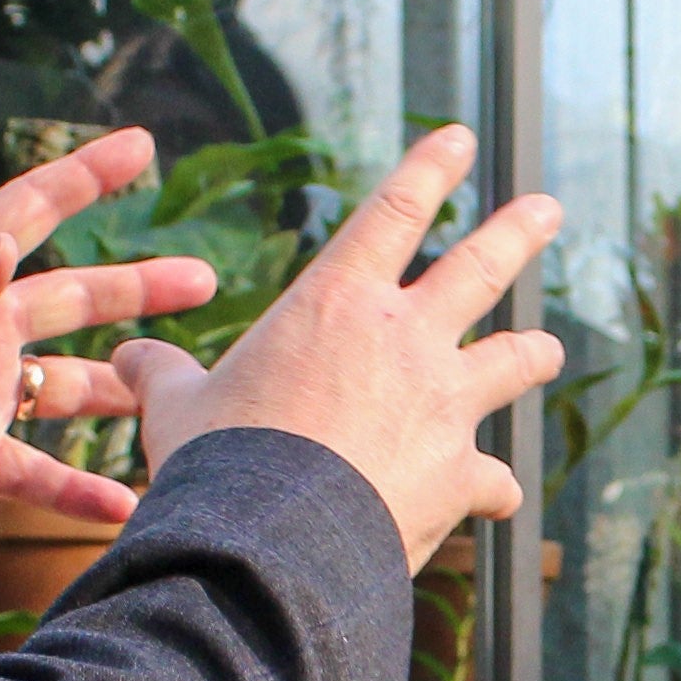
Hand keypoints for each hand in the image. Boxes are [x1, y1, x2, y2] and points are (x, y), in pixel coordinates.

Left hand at [0, 128, 217, 529]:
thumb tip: (8, 249)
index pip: (30, 212)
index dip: (85, 178)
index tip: (141, 146)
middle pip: (74, 300)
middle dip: (137, 289)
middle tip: (204, 280)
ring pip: (68, 386)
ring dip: (122, 390)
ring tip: (180, 395)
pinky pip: (34, 473)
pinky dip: (79, 492)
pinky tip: (127, 507)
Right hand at [118, 125, 563, 573]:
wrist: (269, 542)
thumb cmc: (218, 462)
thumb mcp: (177, 407)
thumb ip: (162, 373)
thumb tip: (129, 355)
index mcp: (336, 302)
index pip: (392, 212)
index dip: (429, 169)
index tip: (460, 138)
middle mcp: (406, 339)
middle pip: (481, 267)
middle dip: (519, 232)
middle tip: (549, 208)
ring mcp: (443, 404)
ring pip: (513, 360)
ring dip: (535, 353)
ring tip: (551, 348)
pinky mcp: (461, 473)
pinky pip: (494, 478)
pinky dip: (494, 488)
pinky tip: (498, 499)